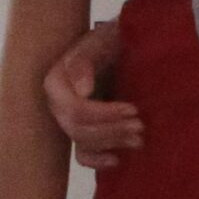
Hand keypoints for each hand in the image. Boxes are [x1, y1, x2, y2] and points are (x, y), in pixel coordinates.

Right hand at [43, 20, 141, 167]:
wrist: (123, 42)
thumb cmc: (112, 38)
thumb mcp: (101, 40)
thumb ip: (86, 61)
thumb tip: (82, 91)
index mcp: (57, 82)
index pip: (75, 109)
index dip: (104, 114)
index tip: (133, 109)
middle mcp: (59, 104)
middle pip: (79, 129)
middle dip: (111, 130)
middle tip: (141, 126)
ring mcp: (70, 119)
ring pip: (83, 142)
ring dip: (111, 143)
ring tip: (139, 139)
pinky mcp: (84, 129)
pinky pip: (82, 153)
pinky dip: (97, 160)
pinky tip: (116, 160)